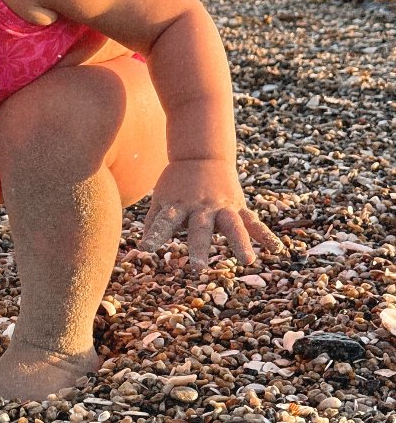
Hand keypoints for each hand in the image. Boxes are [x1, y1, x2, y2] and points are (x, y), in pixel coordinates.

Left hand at [141, 158, 284, 268]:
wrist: (201, 155)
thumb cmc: (176, 183)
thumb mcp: (161, 198)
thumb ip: (154, 222)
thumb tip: (145, 245)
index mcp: (178, 205)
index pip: (164, 222)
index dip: (155, 234)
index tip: (146, 248)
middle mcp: (201, 207)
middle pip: (200, 229)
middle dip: (200, 247)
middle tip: (198, 268)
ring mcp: (222, 206)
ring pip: (233, 225)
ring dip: (240, 242)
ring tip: (247, 261)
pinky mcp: (238, 205)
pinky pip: (254, 221)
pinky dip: (265, 234)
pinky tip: (276, 249)